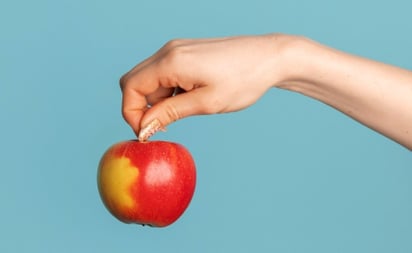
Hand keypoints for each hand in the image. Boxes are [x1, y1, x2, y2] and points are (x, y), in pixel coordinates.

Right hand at [119, 34, 290, 139]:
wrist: (269, 58)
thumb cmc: (243, 80)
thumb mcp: (206, 103)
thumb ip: (170, 113)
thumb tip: (143, 127)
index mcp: (171, 62)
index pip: (130, 87)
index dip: (132, 113)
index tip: (148, 132)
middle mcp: (168, 51)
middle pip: (135, 82)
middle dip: (142, 108)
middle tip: (165, 125)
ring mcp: (176, 50)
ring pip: (150, 80)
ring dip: (157, 100)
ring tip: (185, 111)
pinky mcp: (184, 53)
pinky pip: (164, 74)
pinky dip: (168, 91)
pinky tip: (189, 99)